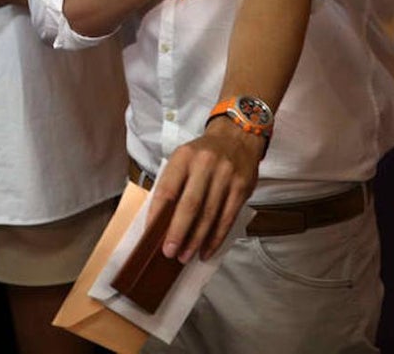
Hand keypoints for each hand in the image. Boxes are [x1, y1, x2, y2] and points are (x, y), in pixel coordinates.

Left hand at [149, 117, 264, 263]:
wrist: (238, 136)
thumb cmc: (204, 153)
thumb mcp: (183, 158)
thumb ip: (173, 183)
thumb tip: (159, 219)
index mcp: (184, 157)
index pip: (167, 190)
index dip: (158, 215)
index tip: (151, 234)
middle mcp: (205, 165)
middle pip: (190, 205)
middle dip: (178, 232)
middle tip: (169, 253)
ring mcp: (226, 176)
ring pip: (209, 215)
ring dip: (196, 240)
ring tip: (185, 256)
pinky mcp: (241, 188)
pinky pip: (227, 218)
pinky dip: (215, 238)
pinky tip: (206, 250)